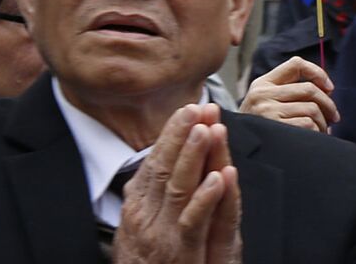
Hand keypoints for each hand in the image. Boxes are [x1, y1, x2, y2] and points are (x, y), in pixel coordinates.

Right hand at [114, 104, 242, 263]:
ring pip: (178, 188)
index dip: (172, 134)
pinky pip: (194, 221)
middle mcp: (145, 216)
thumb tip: (155, 163)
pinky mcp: (181, 252)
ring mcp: (162, 234)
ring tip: (207, 129)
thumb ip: (150, 195)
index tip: (188, 108)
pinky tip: (218, 176)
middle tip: (197, 106)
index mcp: (137, 206)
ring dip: (194, 156)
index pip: (155, 161)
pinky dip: (205, 197)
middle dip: (181, 135)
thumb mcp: (141, 224)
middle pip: (164, 167)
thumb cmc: (146, 262)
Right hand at [242, 57, 338, 132]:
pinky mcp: (274, 127)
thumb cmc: (261, 127)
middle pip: (309, 89)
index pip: (296, 64)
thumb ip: (290, 91)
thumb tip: (327, 90)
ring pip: (311, 109)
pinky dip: (317, 132)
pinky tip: (314, 137)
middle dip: (328, 104)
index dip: (318, 73)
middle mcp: (262, 94)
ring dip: (323, 122)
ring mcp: (267, 111)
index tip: (329, 88)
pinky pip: (308, 125)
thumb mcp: (266, 102)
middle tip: (334, 116)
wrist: (239, 150)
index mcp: (263, 83)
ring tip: (323, 130)